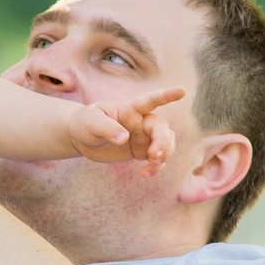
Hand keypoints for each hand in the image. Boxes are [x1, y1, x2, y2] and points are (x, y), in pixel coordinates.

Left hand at [65, 86, 185, 171]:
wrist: (82, 138)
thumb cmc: (86, 123)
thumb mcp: (91, 122)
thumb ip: (107, 128)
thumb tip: (124, 138)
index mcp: (130, 108)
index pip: (150, 100)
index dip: (167, 95)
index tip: (182, 91)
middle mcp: (141, 120)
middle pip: (161, 128)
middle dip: (163, 142)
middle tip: (154, 156)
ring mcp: (143, 136)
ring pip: (166, 142)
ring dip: (164, 154)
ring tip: (152, 164)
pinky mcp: (142, 150)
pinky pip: (158, 158)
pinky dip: (157, 166)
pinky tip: (146, 173)